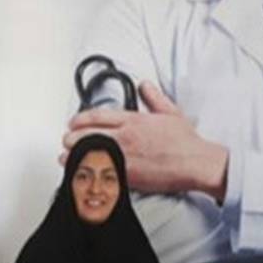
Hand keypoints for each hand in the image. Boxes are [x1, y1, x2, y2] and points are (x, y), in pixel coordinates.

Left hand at [62, 81, 227, 199]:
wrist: (196, 163)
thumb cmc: (186, 142)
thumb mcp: (170, 112)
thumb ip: (154, 97)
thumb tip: (145, 85)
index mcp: (134, 121)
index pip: (97, 116)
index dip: (80, 119)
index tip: (72, 122)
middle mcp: (126, 137)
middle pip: (88, 135)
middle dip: (72, 138)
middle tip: (66, 140)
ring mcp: (125, 157)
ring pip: (90, 155)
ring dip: (74, 156)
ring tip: (66, 158)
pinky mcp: (128, 176)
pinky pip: (101, 173)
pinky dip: (88, 174)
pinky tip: (81, 175)